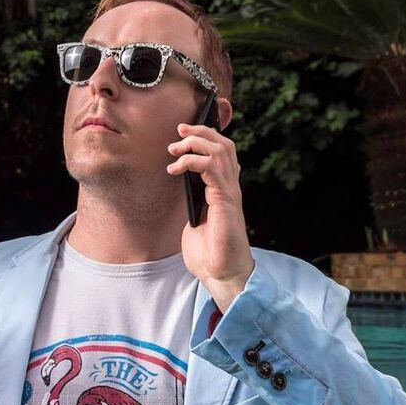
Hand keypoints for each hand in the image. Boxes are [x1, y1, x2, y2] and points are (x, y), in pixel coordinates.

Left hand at [167, 122, 254, 312]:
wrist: (221, 275)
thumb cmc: (209, 254)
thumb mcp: (195, 222)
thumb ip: (193, 203)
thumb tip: (182, 189)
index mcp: (224, 192)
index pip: (222, 154)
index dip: (207, 138)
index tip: (184, 134)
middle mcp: (230, 188)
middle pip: (224, 145)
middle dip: (202, 131)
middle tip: (179, 129)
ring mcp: (230, 193)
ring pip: (220, 150)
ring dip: (196, 142)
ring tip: (175, 146)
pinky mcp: (225, 200)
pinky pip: (211, 167)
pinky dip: (192, 161)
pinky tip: (176, 168)